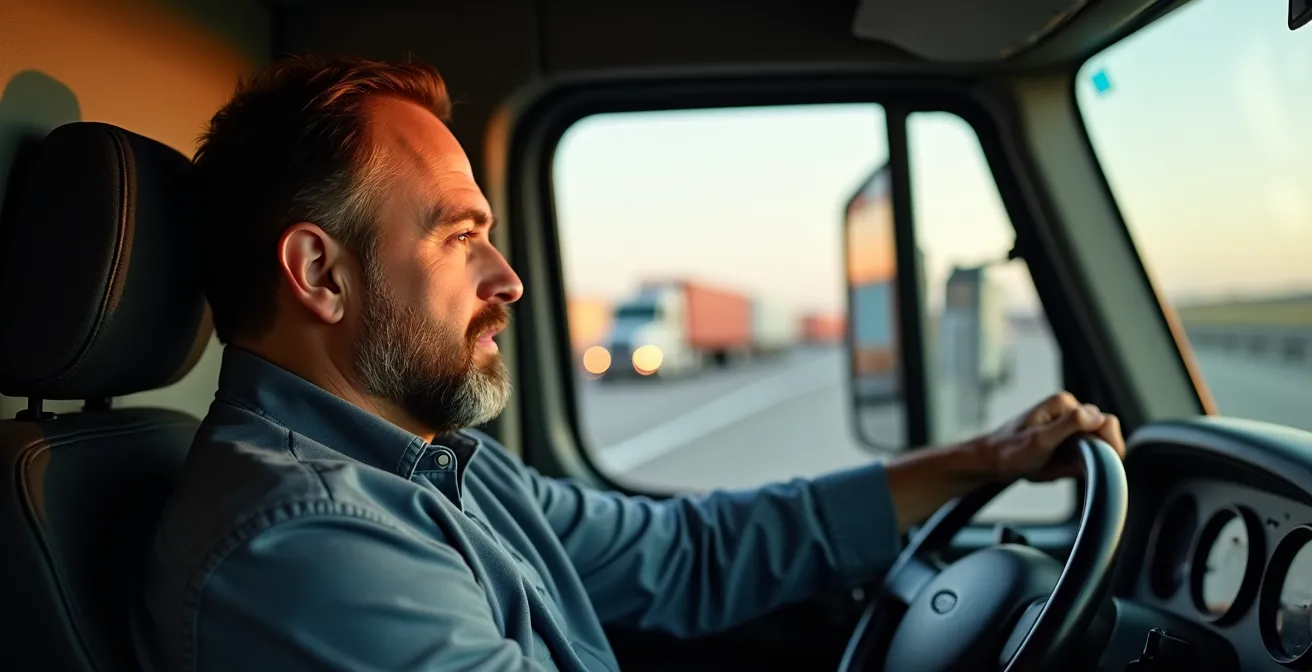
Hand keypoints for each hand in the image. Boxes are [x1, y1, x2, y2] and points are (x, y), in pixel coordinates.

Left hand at [976, 391, 1125, 481]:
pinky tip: (1056, 468)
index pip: (1105, 421)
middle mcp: (1070, 412)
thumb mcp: (1039, 440)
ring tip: (1058, 466)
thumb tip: (1097, 416)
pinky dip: (1076, 467)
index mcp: (1064, 404)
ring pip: (1096, 447)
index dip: (1106, 444)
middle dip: (1094, 455)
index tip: (1095, 461)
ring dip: (1084, 462)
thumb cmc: (1009, 451)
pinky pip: (1085, 456)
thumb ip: (1069, 425)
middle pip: (1104, 435)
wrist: (990, 463)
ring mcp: (1069, 427)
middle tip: (1069, 466)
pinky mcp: (1067, 440)